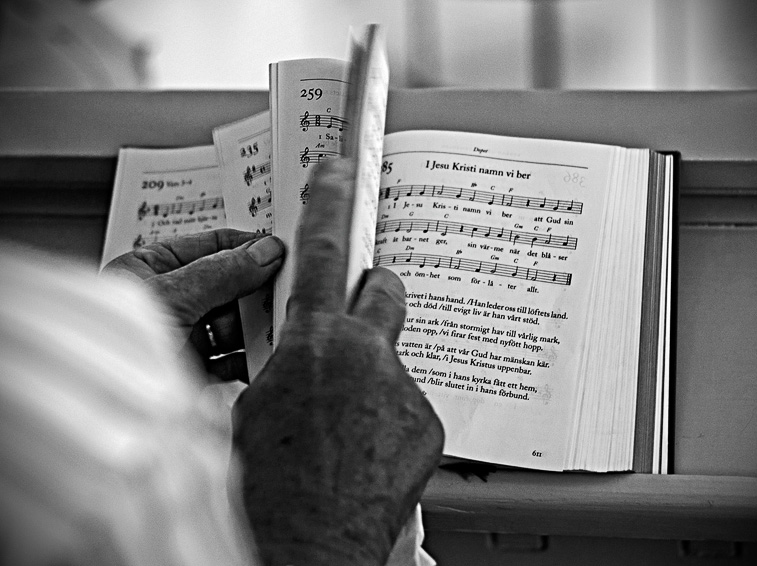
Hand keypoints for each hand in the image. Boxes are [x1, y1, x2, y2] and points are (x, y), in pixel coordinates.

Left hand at [102, 230, 283, 381]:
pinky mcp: (193, 373)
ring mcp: (183, 338)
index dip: (246, 246)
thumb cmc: (110, 347)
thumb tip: (264, 252)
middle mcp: (169, 302)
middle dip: (256, 292)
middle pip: (228, 287)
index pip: (209, 247)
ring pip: (234, 324)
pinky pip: (232, 360)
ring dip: (256, 328)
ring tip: (278, 328)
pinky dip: (251, 359)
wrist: (101, 414)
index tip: (280, 248)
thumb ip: (221, 273)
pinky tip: (265, 357)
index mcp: (150, 270)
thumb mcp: (171, 297)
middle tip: (284, 292)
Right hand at [232, 159, 443, 565]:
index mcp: (313, 344)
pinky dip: (385, 419)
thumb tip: (289, 363)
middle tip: (349, 322)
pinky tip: (362, 451)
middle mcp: (367, 357)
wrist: (309, 547)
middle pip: (383, 290)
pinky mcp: (427, 425)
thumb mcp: (247, 410)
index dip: (329, 202)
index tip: (339, 170)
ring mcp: (403, 390)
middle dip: (367, 295)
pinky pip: (404, 404)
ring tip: (343, 425)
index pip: (322, 251)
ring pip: (390, 358)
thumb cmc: (268, 489)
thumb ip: (278, 367)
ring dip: (369, 378)